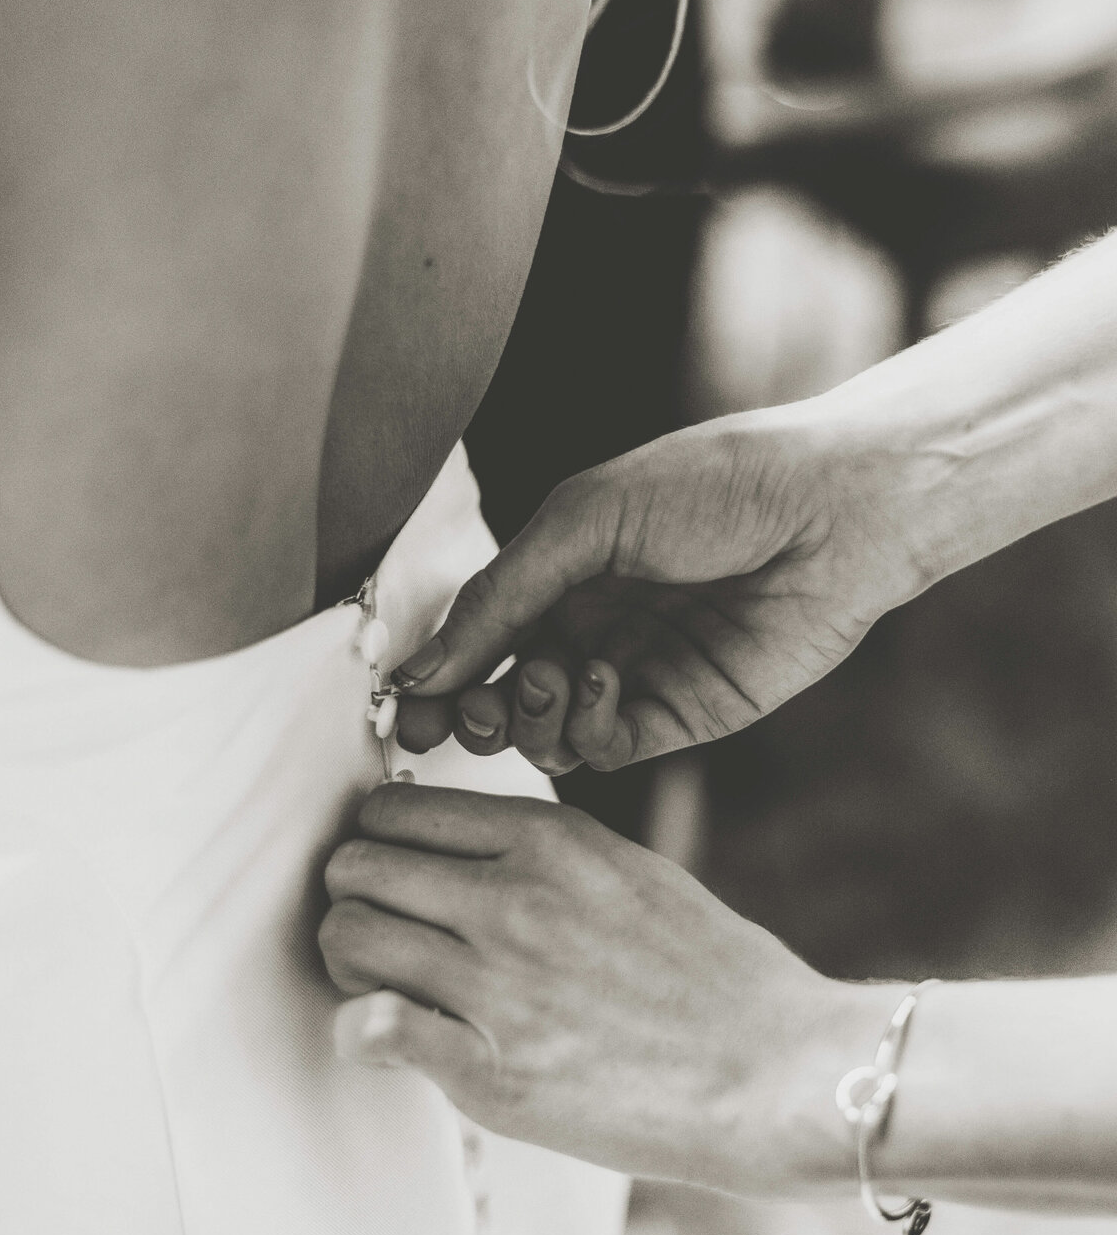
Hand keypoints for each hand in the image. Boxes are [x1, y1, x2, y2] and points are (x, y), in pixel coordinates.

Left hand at [320, 781, 883, 1192]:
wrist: (774, 1071)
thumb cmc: (711, 975)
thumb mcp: (627, 871)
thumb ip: (538, 855)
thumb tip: (456, 855)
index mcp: (548, 840)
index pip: (394, 808)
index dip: (380, 842)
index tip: (395, 874)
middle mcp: (512, 899)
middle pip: (355, 865)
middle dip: (354, 896)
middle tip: (381, 932)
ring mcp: (497, 984)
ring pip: (348, 936)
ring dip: (349, 962)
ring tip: (382, 985)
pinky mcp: (491, 1072)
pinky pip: (370, 1028)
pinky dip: (360, 1032)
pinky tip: (388, 1039)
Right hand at [394, 405, 929, 771]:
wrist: (832, 510)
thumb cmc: (712, 485)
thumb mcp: (584, 520)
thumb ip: (499, 596)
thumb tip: (419, 669)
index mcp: (557, 570)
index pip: (474, 635)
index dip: (435, 673)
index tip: (401, 701)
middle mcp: (588, 626)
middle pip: (499, 695)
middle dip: (469, 712)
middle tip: (459, 717)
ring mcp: (633, 675)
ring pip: (546, 732)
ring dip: (528, 718)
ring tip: (545, 682)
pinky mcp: (681, 716)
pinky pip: (607, 749)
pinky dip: (589, 729)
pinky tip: (604, 681)